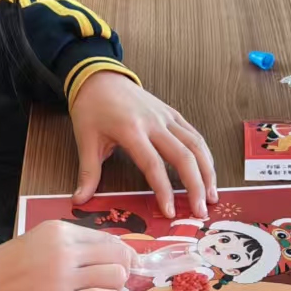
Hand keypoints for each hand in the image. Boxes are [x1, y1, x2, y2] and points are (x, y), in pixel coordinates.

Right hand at [0, 220, 135, 290]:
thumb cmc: (5, 270)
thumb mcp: (38, 242)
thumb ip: (71, 245)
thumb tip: (111, 255)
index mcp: (58, 232)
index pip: (109, 239)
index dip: (125, 254)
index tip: (128, 264)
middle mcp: (62, 252)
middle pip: (117, 257)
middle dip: (125, 270)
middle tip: (120, 282)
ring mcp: (60, 280)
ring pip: (115, 278)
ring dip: (118, 288)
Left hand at [69, 72, 218, 218]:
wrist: (100, 78)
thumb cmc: (91, 109)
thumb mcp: (86, 141)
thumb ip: (88, 173)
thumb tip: (78, 200)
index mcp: (131, 131)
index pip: (153, 165)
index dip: (164, 190)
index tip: (169, 212)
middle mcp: (154, 123)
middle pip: (183, 156)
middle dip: (195, 186)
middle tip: (200, 211)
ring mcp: (166, 117)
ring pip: (196, 145)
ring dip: (207, 171)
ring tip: (213, 196)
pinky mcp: (173, 114)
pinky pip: (194, 135)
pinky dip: (205, 155)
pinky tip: (208, 173)